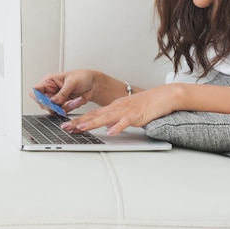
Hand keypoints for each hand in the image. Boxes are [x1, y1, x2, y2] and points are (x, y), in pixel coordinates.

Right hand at [31, 69, 98, 113]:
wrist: (94, 84)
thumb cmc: (82, 77)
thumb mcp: (72, 82)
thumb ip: (62, 92)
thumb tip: (54, 101)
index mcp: (49, 81)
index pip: (35, 90)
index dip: (37, 97)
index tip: (46, 100)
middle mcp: (51, 91)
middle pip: (42, 103)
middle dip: (53, 105)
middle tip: (61, 103)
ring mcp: (57, 99)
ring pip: (52, 109)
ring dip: (63, 107)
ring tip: (72, 100)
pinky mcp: (63, 106)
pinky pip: (62, 111)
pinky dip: (69, 108)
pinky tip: (75, 101)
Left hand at [60, 85, 178, 135]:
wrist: (164, 96)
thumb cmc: (148, 104)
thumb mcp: (128, 110)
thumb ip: (117, 118)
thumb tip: (107, 127)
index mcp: (114, 106)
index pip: (93, 113)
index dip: (79, 119)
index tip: (67, 124)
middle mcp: (117, 107)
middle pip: (95, 115)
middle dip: (79, 122)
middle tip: (65, 128)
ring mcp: (126, 111)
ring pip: (106, 117)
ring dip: (92, 123)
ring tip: (80, 129)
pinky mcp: (137, 116)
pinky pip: (126, 122)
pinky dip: (118, 127)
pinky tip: (110, 132)